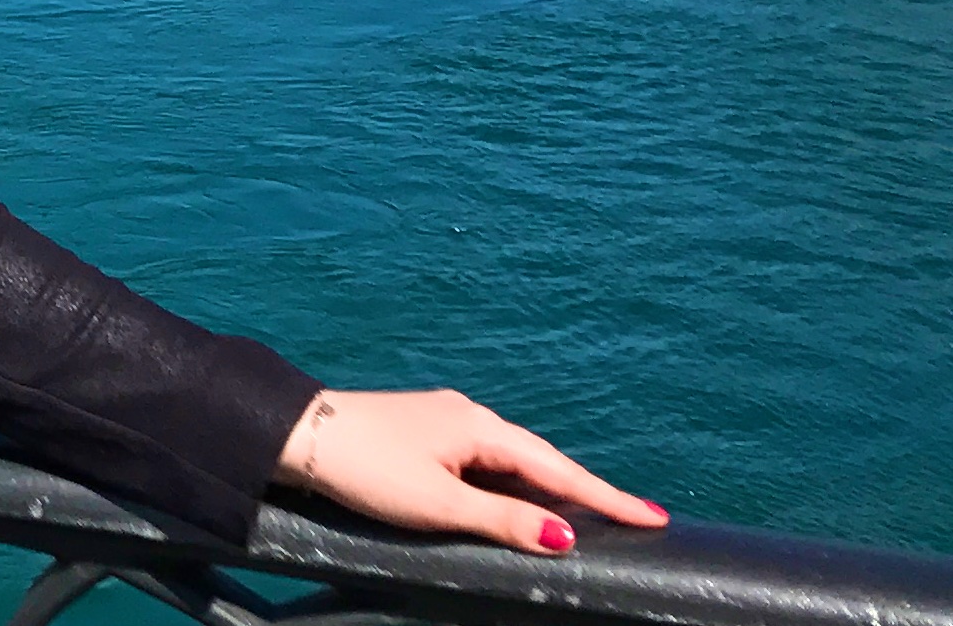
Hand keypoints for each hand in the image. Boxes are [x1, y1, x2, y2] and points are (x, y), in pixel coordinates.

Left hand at [278, 388, 667, 553]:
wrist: (297, 434)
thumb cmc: (365, 469)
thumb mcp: (438, 505)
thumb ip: (502, 521)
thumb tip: (564, 536)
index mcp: (480, 428)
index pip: (560, 470)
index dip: (608, 498)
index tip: (656, 517)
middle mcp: (471, 415)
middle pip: (543, 460)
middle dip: (589, 490)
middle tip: (637, 517)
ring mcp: (447, 420)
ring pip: (515, 458)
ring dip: (553, 486)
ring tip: (593, 514)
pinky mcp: (427, 431)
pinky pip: (489, 458)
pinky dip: (517, 481)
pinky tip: (523, 499)